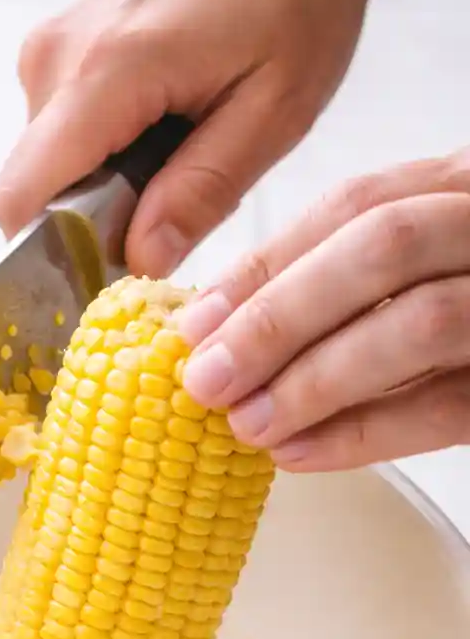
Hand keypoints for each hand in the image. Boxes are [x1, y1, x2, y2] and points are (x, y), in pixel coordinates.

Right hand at [0, 0, 385, 276]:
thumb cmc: (294, 4)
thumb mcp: (272, 113)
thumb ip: (202, 192)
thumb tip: (140, 261)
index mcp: (107, 72)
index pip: (21, 196)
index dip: (52, 254)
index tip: (109, 269)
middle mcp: (59, 56)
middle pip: (33, 189)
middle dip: (90, 221)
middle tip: (170, 202)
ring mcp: (53, 47)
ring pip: (46, 165)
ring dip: (102, 186)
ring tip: (175, 152)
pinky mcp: (61, 48)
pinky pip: (59, 133)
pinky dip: (102, 154)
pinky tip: (160, 129)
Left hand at [177, 152, 469, 470]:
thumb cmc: (469, 298)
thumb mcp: (427, 257)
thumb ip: (348, 272)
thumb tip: (221, 323)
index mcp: (467, 182)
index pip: (358, 204)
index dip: (268, 264)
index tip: (195, 323)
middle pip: (384, 248)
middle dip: (281, 316)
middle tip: (207, 381)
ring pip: (420, 322)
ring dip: (317, 379)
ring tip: (248, 426)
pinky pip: (449, 406)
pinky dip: (366, 433)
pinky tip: (300, 456)